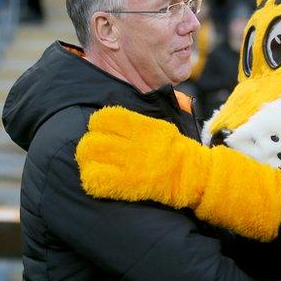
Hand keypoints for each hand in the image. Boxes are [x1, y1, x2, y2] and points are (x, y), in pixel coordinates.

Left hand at [76, 106, 209, 207]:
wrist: (192, 175)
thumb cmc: (178, 150)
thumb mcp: (166, 124)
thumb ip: (152, 112)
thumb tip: (149, 97)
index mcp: (140, 127)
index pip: (103, 118)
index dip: (98, 124)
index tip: (101, 130)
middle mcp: (131, 144)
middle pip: (92, 140)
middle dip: (89, 144)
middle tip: (94, 149)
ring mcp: (127, 165)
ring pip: (89, 158)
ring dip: (87, 161)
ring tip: (93, 164)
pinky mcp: (126, 184)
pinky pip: (96, 179)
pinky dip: (92, 179)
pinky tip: (96, 179)